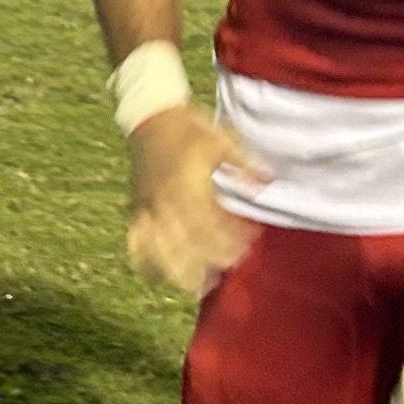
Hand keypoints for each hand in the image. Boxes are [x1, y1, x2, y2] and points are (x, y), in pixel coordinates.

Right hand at [125, 109, 266, 294]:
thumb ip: (244, 164)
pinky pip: (136, 241)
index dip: (228, 240)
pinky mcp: (136, 208)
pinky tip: (158, 276)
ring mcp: (148, 206)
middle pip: (184, 243)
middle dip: (205, 264)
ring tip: (196, 288)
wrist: (150, 115)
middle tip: (223, 275)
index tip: (246, 246)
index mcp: (188, 183)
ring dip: (177, 272)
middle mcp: (166, 199)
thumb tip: (267, 183)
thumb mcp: (223, 139)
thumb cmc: (190, 127)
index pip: (208, 223)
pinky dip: (145, 261)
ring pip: (158, 248)